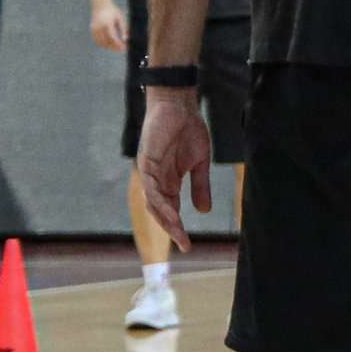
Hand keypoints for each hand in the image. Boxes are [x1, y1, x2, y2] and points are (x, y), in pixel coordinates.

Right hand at [90, 0, 128, 52]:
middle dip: (115, 47)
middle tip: (123, 49)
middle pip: (107, 42)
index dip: (119, 45)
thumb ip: (123, 28)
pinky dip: (103, 44)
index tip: (125, 48)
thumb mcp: (120, 18)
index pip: (113, 38)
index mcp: (107, 24)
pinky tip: (110, 45)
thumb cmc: (113, 11)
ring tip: (117, 47)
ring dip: (109, 47)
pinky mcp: (92, 30)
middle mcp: (99, 27)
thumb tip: (126, 39)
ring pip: (101, 43)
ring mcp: (94, 29)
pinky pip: (97, 40)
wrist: (100, 4)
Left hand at [135, 90, 211, 248]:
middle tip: (184, 245)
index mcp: (168, 182)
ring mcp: (150, 172)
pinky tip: (172, 212)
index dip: (178, 228)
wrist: (180, 105)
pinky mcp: (146, 162)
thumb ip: (200, 186)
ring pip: (154, 203)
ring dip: (166, 219)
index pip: (171, 210)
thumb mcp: (200, 163)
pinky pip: (152, 187)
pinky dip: (161, 201)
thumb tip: (204, 211)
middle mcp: (156, 180)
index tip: (187, 246)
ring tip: (178, 232)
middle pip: (160, 211)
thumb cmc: (189, 130)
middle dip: (172, 229)